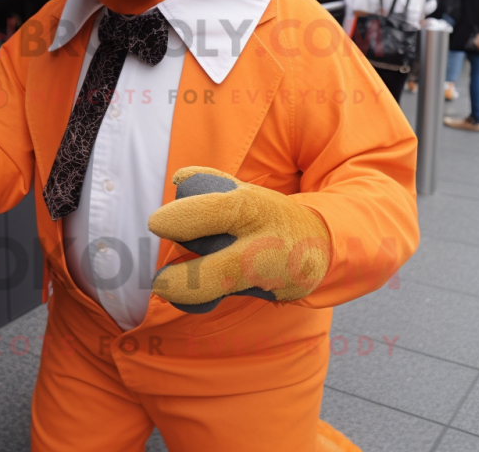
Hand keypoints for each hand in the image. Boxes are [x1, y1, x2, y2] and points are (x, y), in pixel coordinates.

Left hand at [149, 167, 330, 312]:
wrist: (322, 243)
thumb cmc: (268, 214)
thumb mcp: (246, 192)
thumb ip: (210, 183)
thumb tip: (178, 179)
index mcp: (252, 208)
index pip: (211, 211)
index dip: (177, 219)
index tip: (156, 225)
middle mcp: (264, 245)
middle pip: (216, 272)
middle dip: (180, 283)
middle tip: (159, 282)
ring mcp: (271, 277)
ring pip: (222, 291)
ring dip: (194, 291)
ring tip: (170, 285)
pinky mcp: (277, 297)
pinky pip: (234, 299)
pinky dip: (213, 297)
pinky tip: (201, 295)